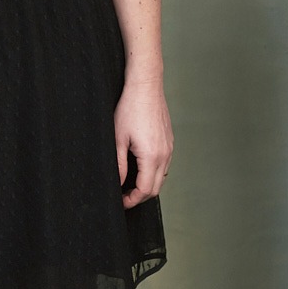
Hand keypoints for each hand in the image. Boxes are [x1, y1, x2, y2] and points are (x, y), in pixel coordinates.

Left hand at [114, 77, 172, 207]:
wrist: (146, 87)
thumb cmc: (130, 109)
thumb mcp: (118, 139)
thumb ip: (119, 165)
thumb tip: (119, 184)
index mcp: (152, 156)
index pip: (145, 190)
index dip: (132, 200)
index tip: (121, 202)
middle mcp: (164, 154)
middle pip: (156, 188)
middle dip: (139, 196)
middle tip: (123, 196)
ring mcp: (169, 148)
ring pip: (162, 177)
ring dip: (147, 184)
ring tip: (130, 183)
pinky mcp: (169, 141)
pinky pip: (164, 165)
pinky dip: (153, 172)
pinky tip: (140, 167)